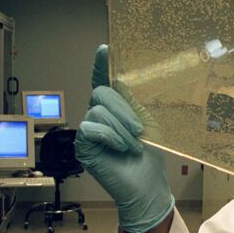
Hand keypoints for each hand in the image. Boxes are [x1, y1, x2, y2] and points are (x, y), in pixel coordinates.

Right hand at [75, 45, 173, 232]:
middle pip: (101, 94)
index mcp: (116, 108)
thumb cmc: (150, 156)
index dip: (102, 65)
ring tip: (133, 146)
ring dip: (121, 129)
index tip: (105, 49)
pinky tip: (120, 149)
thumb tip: (120, 81)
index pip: (105, 82)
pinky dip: (110, 137)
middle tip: (139, 131)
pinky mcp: (83, 146)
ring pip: (98, 111)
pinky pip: (90, 128)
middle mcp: (99, 116)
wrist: (148, 184)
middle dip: (124, 111)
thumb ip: (133, 103)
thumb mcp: (147, 123)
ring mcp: (90, 130)